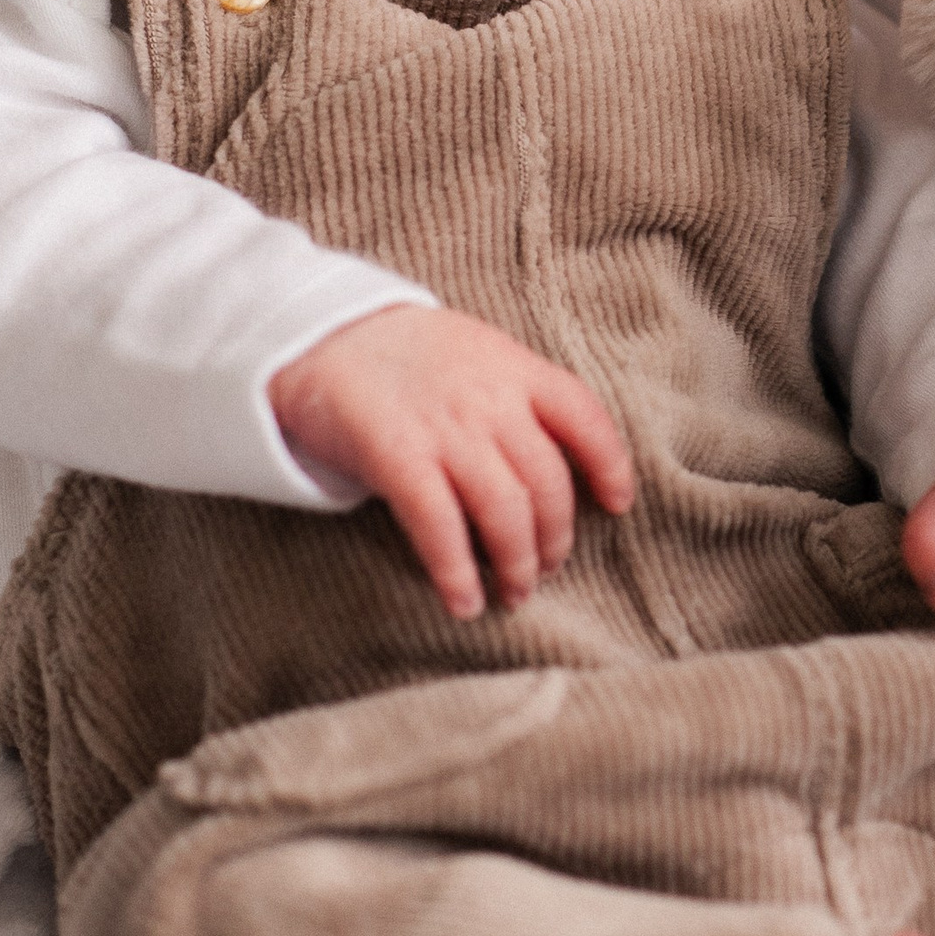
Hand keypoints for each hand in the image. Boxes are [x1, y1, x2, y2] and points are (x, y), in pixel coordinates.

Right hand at [268, 306, 633, 619]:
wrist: (317, 332)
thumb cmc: (403, 353)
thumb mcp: (475, 352)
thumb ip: (516, 395)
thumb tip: (553, 462)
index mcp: (516, 367)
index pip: (586, 418)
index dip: (610, 467)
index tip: (617, 505)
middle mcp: (489, 399)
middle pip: (548, 483)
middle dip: (555, 537)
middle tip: (546, 567)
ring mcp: (445, 428)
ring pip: (505, 512)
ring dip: (516, 564)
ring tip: (514, 593)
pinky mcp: (396, 456)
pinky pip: (439, 526)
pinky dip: (456, 573)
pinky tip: (463, 603)